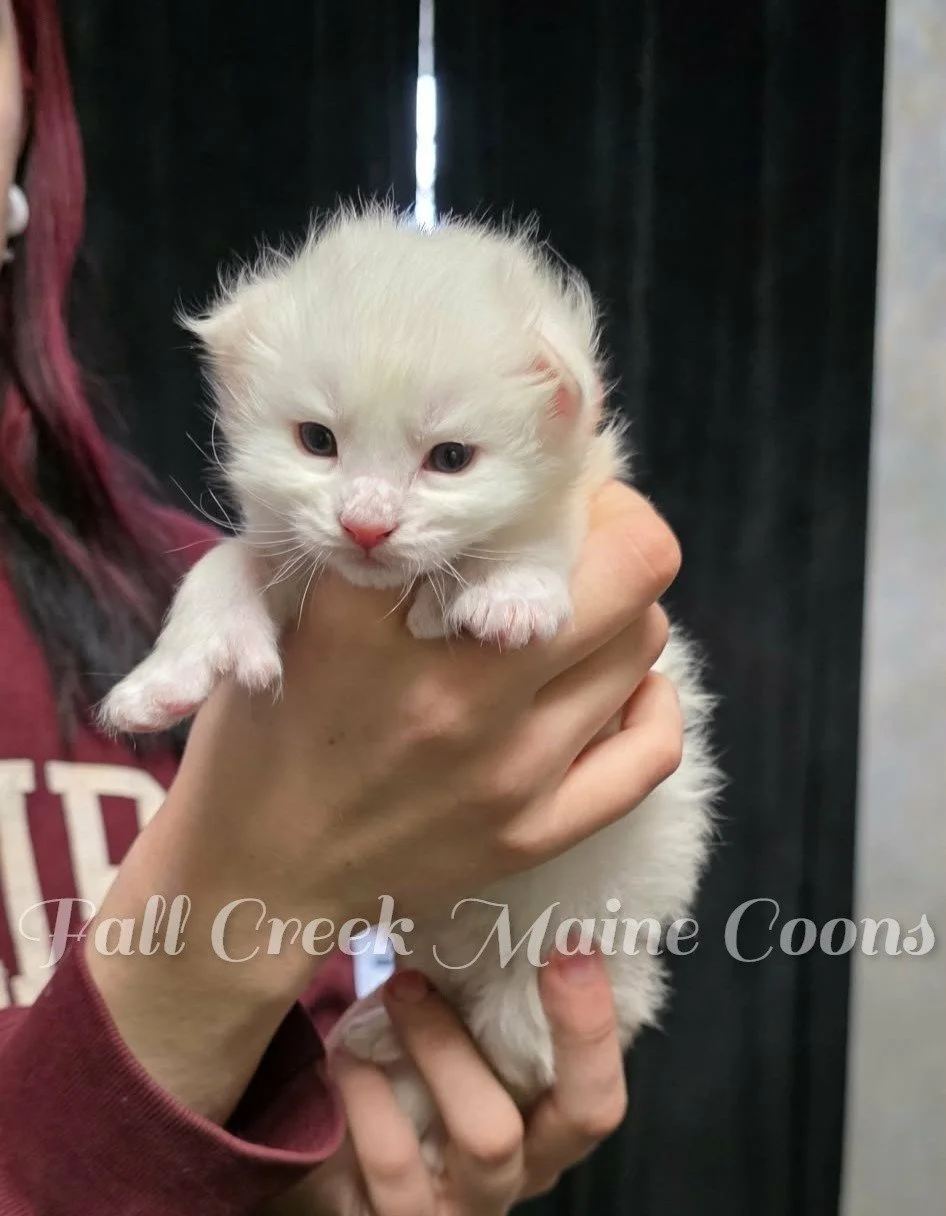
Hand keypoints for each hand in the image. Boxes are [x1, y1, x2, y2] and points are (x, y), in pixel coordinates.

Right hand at [87, 482, 680, 1120]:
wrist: (257, 876)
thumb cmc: (263, 732)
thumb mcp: (270, 610)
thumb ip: (364, 548)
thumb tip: (481, 490)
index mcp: (365, 625)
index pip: (503, 509)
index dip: (537, 475)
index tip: (536, 478)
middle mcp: (449, 695)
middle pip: (624, 567)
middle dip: (616, 524)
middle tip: (586, 525)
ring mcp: (502, 773)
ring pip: (641, 645)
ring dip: (623, 610)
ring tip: (580, 611)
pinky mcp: (533, 833)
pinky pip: (649, 752)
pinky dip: (649, 703)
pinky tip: (619, 687)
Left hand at [271, 949, 626, 1214]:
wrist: (334, 1173)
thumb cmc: (408, 1085)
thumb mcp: (457, 1050)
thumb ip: (483, 1002)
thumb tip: (492, 897)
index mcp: (547, 1129)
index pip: (602, 1092)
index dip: (596, 1021)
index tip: (573, 942)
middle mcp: (523, 1175)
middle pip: (580, 1117)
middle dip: (557, 1027)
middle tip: (522, 950)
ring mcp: (463, 1209)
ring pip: (491, 1135)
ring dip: (444, 1045)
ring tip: (398, 988)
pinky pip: (396, 1163)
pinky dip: (371, 1095)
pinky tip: (347, 1054)